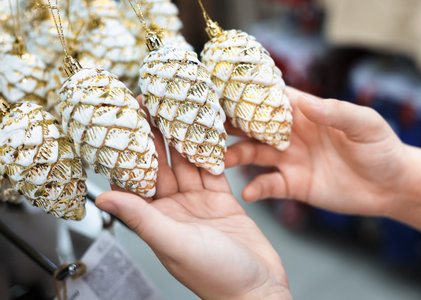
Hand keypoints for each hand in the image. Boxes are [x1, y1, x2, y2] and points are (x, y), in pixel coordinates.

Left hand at [96, 126, 291, 298]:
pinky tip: (207, 131)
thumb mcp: (174, 243)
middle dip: (156, 136)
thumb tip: (101, 199)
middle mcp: (174, 208)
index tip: (125, 122)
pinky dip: (211, 152)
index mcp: (156, 219)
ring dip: (184, 138)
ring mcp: (199, 202)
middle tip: (153, 103)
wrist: (258, 288)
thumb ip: (140, 219)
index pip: (137, 178)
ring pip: (188, 163)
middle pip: (162, 165)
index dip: (131, 150)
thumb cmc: (216, 276)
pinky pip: (213, 170)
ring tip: (179, 109)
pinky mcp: (222, 200)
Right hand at [226, 87, 408, 216]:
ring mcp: (289, 160)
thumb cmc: (380, 148)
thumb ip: (335, 112)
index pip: (271, 98)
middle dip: (231, 125)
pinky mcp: (292, 184)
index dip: (247, 94)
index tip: (221, 91)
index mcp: (305, 113)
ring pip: (253, 154)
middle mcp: (290, 134)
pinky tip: (249, 193)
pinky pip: (268, 185)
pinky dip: (257, 189)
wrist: (390, 186)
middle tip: (207, 127)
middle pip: (253, 126)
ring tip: (220, 161)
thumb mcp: (364, 125)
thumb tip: (304, 102)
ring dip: (235, 157)